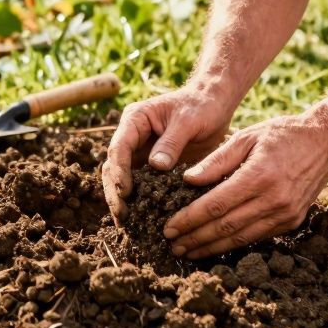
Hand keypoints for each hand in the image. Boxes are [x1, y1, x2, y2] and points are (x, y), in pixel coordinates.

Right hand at [102, 87, 234, 222]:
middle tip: (122, 216)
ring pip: (122, 178)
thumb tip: (155, 166)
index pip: (119, 148)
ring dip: (122, 200)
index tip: (125, 193)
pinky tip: (140, 219)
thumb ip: (171, 142)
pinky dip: (138, 200)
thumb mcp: (188, 120)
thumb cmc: (201, 106)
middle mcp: (132, 136)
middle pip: (114, 166)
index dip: (119, 172)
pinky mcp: (151, 165)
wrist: (214, 104)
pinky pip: (140, 184)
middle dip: (115, 192)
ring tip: (126, 223)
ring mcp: (140, 151)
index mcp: (135, 120)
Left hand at [165, 112, 327, 259]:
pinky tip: (215, 245)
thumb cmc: (282, 134)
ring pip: (240, 238)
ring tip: (188, 250)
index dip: (189, 219)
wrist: (326, 142)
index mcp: (259, 175)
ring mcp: (285, 214)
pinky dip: (233, 243)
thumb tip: (188, 180)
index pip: (215, 205)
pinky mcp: (291, 222)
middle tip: (173, 244)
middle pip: (225, 227)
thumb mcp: (246, 137)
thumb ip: (216, 160)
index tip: (169, 227)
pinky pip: (256, 237)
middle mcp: (274, 199)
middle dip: (195, 238)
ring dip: (211, 247)